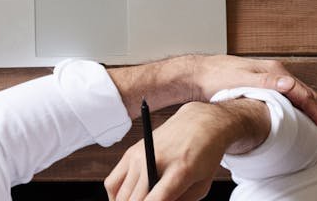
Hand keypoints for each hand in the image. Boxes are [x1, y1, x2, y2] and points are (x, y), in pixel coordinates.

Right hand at [105, 100, 262, 200]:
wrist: (198, 123)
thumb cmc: (204, 157)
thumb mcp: (201, 187)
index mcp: (179, 171)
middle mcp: (154, 159)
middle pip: (133, 200)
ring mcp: (139, 154)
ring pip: (118, 194)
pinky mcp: (130, 151)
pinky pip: (112, 182)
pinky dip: (116, 195)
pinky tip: (129, 199)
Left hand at [186, 54, 316, 146]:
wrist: (199, 74)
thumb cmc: (217, 77)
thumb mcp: (241, 80)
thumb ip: (266, 81)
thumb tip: (289, 83)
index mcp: (275, 71)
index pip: (306, 95)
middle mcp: (276, 73)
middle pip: (307, 96)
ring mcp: (270, 79)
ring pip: (299, 98)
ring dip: (310, 114)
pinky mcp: (264, 86)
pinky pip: (289, 99)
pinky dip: (299, 112)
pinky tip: (297, 122)